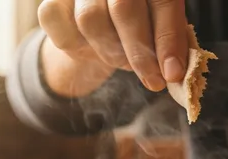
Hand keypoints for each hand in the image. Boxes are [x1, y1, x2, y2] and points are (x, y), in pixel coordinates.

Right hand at [38, 0, 188, 92]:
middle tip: (153, 81)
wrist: (99, 21)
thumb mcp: (161, 28)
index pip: (163, 2)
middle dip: (140, 53)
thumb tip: (175, 73)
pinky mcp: (52, 5)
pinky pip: (65, 35)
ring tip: (123, 61)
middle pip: (124, 8)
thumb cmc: (139, 24)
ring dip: (112, 53)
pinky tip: (94, 49)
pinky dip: (82, 52)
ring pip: (91, 20)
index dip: (168, 39)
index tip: (172, 73)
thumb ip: (172, 44)